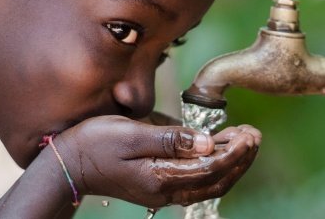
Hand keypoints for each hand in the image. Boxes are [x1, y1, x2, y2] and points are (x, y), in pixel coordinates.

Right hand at [53, 116, 260, 207]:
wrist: (69, 164)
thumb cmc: (96, 143)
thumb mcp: (132, 134)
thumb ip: (171, 139)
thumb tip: (208, 143)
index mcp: (161, 177)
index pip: (211, 168)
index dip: (234, 152)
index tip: (249, 134)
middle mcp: (166, 190)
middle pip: (217, 180)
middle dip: (240, 159)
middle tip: (254, 135)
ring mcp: (164, 190)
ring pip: (210, 183)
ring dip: (231, 163)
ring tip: (246, 139)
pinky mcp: (160, 184)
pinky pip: (197, 180)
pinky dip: (215, 166)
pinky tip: (222, 147)